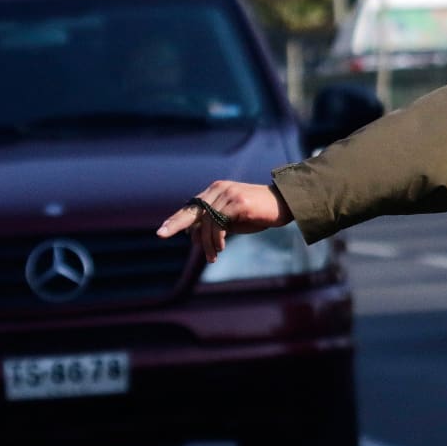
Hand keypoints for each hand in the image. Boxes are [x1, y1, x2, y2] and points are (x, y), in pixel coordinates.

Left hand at [157, 181, 292, 262]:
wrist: (286, 203)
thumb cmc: (260, 213)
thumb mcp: (234, 219)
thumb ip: (216, 224)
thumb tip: (194, 237)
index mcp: (217, 190)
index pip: (192, 206)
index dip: (177, 219)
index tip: (163, 231)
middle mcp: (220, 189)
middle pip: (193, 210)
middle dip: (176, 223)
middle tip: (161, 234)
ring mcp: (228, 194)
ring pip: (206, 222)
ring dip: (207, 243)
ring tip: (212, 256)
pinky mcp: (238, 203)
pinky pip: (219, 223)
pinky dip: (217, 238)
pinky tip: (220, 248)